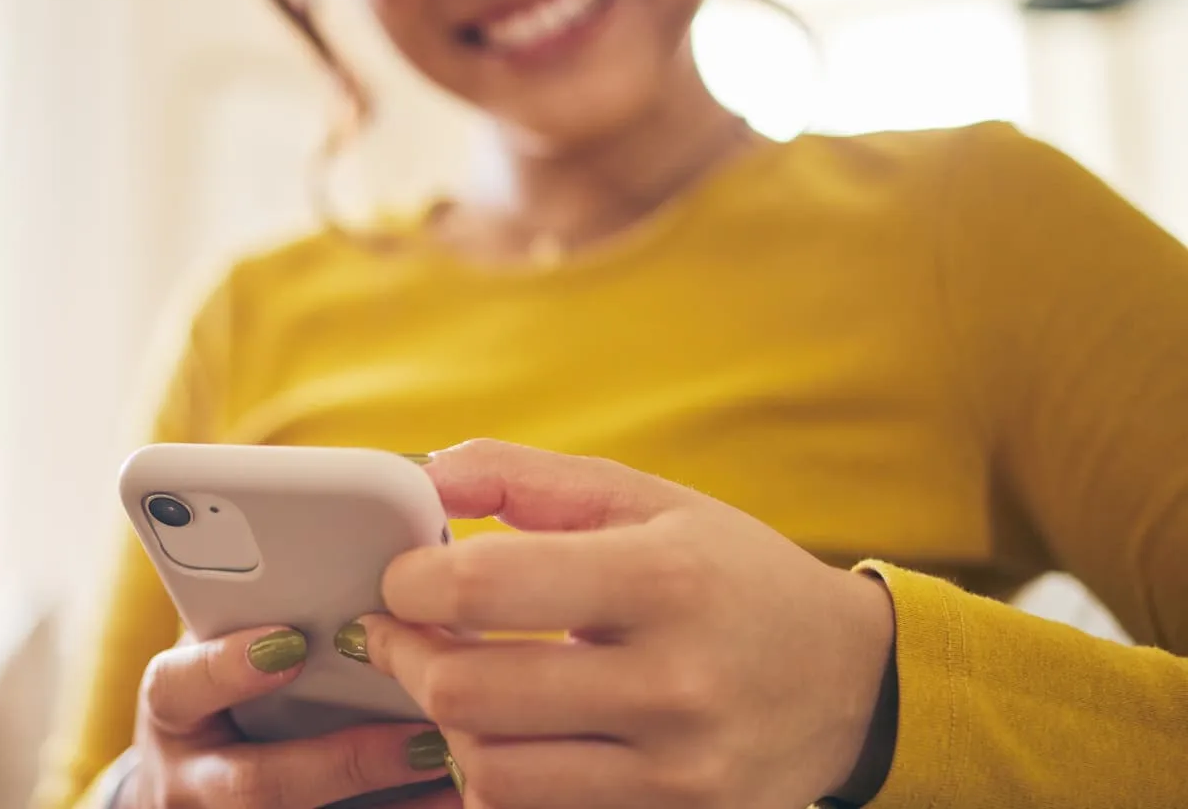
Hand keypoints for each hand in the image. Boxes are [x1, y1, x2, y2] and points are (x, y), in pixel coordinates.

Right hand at [119, 626, 456, 808]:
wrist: (196, 782)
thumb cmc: (224, 690)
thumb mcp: (222, 650)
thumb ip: (264, 617)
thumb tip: (369, 575)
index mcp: (172, 707)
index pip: (179, 686)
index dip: (228, 667)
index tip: (290, 645)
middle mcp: (191, 779)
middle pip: (254, 784)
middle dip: (343, 761)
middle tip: (419, 735)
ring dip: (388, 798)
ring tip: (455, 767)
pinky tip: (456, 796)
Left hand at [347, 440, 896, 808]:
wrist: (853, 682)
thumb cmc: (731, 575)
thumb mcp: (647, 499)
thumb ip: (529, 478)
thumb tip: (426, 476)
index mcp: (664, 580)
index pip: (486, 586)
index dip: (413, 582)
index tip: (402, 578)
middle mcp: (675, 684)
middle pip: (470, 695)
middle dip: (409, 659)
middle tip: (401, 634)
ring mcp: (679, 773)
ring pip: (492, 777)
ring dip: (449, 731)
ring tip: (457, 687)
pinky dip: (501, 782)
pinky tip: (509, 738)